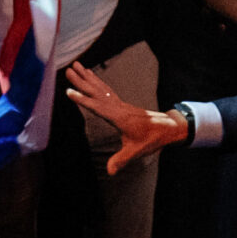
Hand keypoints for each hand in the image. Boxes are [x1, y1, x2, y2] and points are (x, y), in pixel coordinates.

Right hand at [63, 60, 189, 174]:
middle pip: (97, 92)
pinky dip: (97, 82)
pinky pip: (106, 90)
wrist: (167, 128)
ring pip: (101, 88)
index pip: (97, 107)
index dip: (83, 100)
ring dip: (88, 77)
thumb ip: (121, 160)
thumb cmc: (152, 139)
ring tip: (76, 65)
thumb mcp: (136, 151)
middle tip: (68, 69)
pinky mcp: (121, 104)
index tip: (69, 91)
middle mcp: (118, 107)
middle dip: (81, 81)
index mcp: (119, 117)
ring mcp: (120, 104)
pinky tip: (91, 76)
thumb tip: (110, 172)